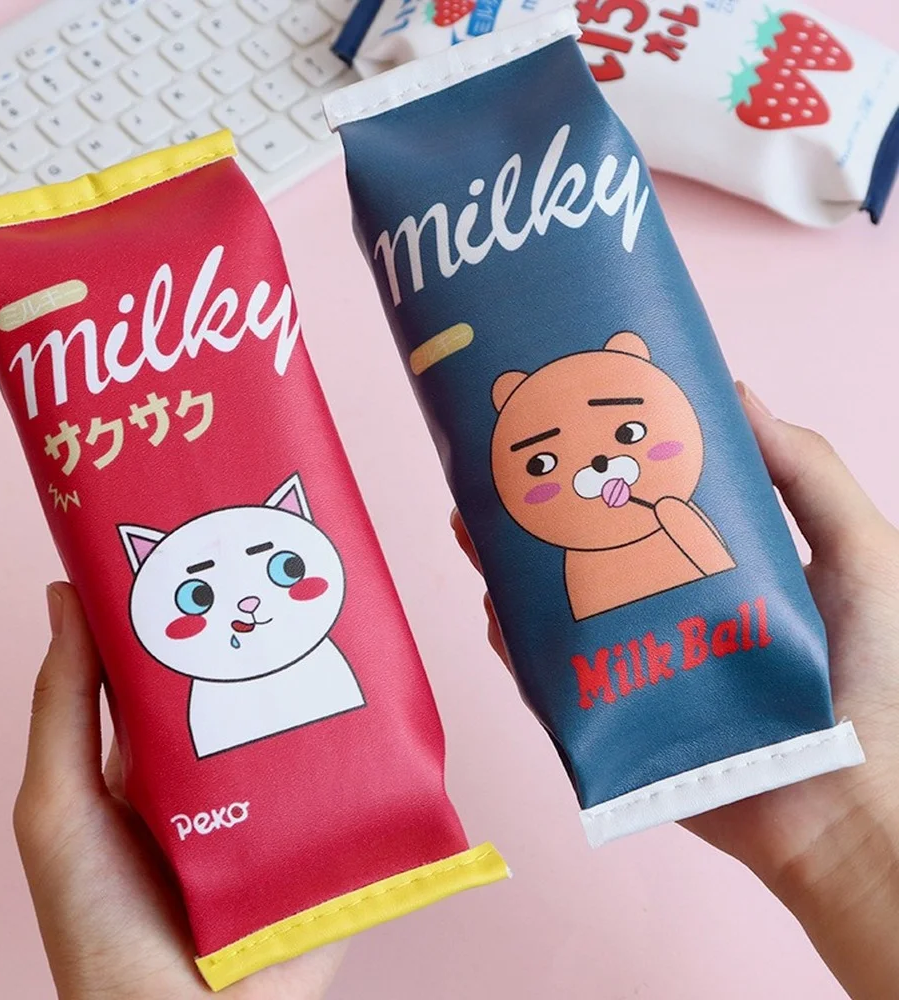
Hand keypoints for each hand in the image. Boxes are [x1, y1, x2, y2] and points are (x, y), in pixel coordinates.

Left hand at [14, 583, 344, 999]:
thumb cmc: (97, 924)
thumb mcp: (57, 805)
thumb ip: (63, 704)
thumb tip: (65, 594)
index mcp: (154, 754)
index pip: (173, 660)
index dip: (187, 602)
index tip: (209, 533)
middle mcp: (218, 766)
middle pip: (246, 679)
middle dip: (267, 624)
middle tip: (293, 553)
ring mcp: (275, 798)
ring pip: (303, 714)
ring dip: (320, 671)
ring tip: (339, 606)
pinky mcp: (325, 831)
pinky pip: (352, 772)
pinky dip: (366, 732)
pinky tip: (381, 684)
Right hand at [451, 381, 898, 999]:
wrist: (851, 803)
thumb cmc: (874, 674)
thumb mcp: (857, 552)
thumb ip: (808, 472)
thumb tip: (736, 392)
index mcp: (710, 562)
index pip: (640, 500)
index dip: (598, 459)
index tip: (562, 414)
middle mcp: (660, 606)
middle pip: (581, 547)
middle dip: (532, 506)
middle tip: (493, 465)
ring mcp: (631, 660)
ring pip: (552, 605)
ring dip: (507, 565)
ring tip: (471, 522)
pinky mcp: (611, 715)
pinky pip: (549, 676)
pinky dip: (516, 641)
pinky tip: (495, 604)